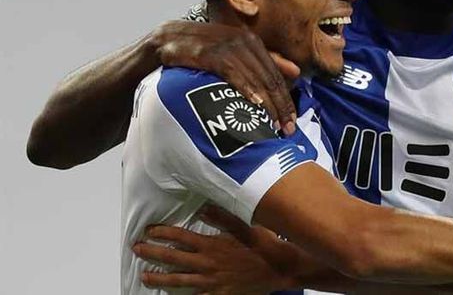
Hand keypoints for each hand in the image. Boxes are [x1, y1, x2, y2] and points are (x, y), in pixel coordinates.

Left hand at [133, 205, 290, 293]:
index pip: (179, 237)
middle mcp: (207, 264)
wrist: (279, 268)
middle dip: (151, 253)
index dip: (161, 233)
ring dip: (158, 277)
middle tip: (136, 249)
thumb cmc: (263, 245)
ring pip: (177, 281)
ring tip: (144, 275)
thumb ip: (221, 217)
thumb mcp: (244, 225)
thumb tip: (201, 207)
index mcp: (211, 244)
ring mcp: (210, 282)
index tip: (148, 230)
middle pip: (172, 258)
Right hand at [151, 20, 300, 131]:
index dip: (286, 98)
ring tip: (273, 123)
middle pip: (268, 76)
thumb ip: (263, 62)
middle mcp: (241, 40)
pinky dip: (244, 87)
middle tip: (287, 128)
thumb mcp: (233, 56)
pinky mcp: (205, 51)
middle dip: (280, 104)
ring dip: (266, 102)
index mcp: (251, 41)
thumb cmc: (200, 53)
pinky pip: (230, 71)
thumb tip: (296, 72)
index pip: (275, 73)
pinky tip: (254, 103)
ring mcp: (223, 44)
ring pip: (252, 76)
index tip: (293, 121)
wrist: (161, 44)